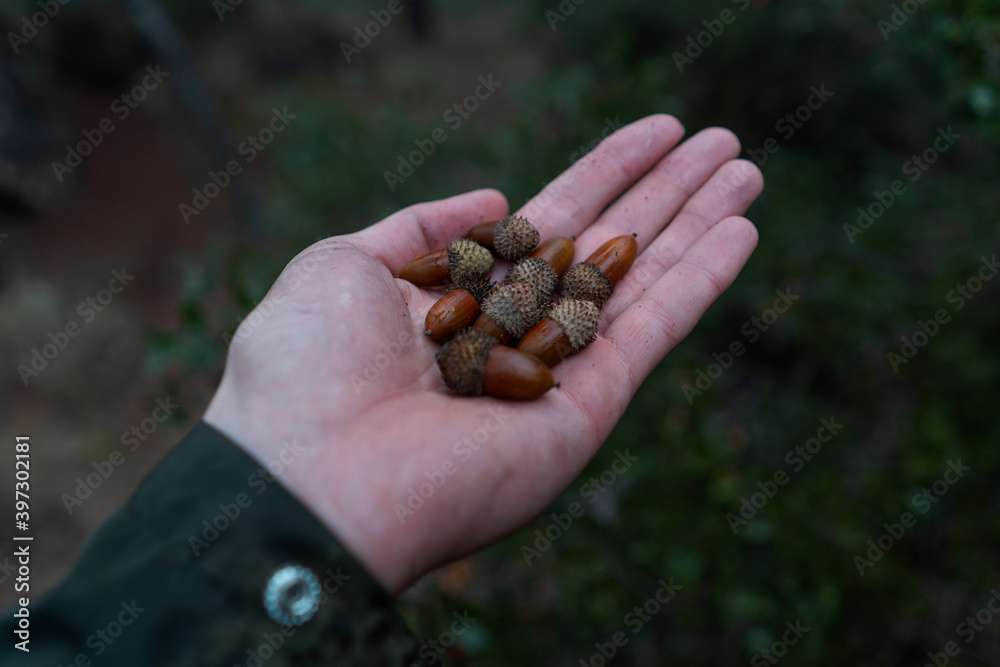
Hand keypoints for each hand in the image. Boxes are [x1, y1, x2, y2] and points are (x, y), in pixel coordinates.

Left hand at [204, 115, 762, 594]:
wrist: (310, 474)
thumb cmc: (305, 367)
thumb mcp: (346, 264)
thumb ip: (424, 228)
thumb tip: (496, 198)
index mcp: (462, 298)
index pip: (551, 220)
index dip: (606, 173)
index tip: (657, 132)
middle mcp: (516, 334)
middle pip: (608, 245)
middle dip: (666, 192)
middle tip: (723, 140)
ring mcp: (556, 374)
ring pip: (642, 280)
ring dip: (699, 223)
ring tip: (747, 166)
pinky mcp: (584, 412)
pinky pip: (652, 332)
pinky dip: (699, 280)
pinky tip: (740, 228)